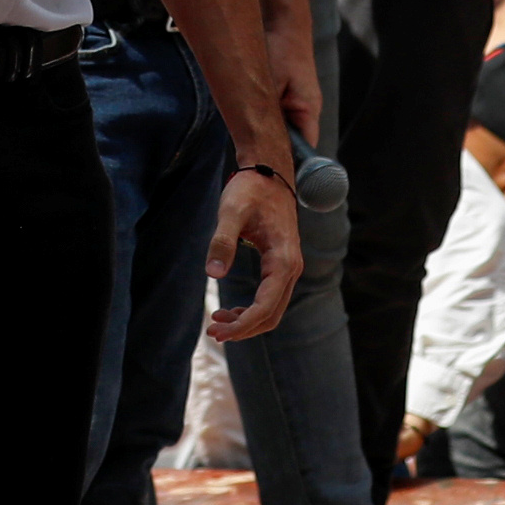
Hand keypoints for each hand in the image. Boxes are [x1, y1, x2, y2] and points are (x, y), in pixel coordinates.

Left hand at [208, 163, 300, 338]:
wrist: (270, 172)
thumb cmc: (251, 190)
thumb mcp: (231, 211)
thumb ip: (222, 242)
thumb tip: (213, 274)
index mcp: (283, 260)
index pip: (265, 307)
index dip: (241, 325)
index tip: (216, 331)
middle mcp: (292, 268)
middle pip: (271, 315)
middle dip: (243, 329)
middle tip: (213, 332)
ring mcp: (289, 268)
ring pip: (272, 310)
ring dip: (247, 322)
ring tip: (217, 322)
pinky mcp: (282, 266)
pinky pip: (271, 298)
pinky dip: (252, 310)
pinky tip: (231, 310)